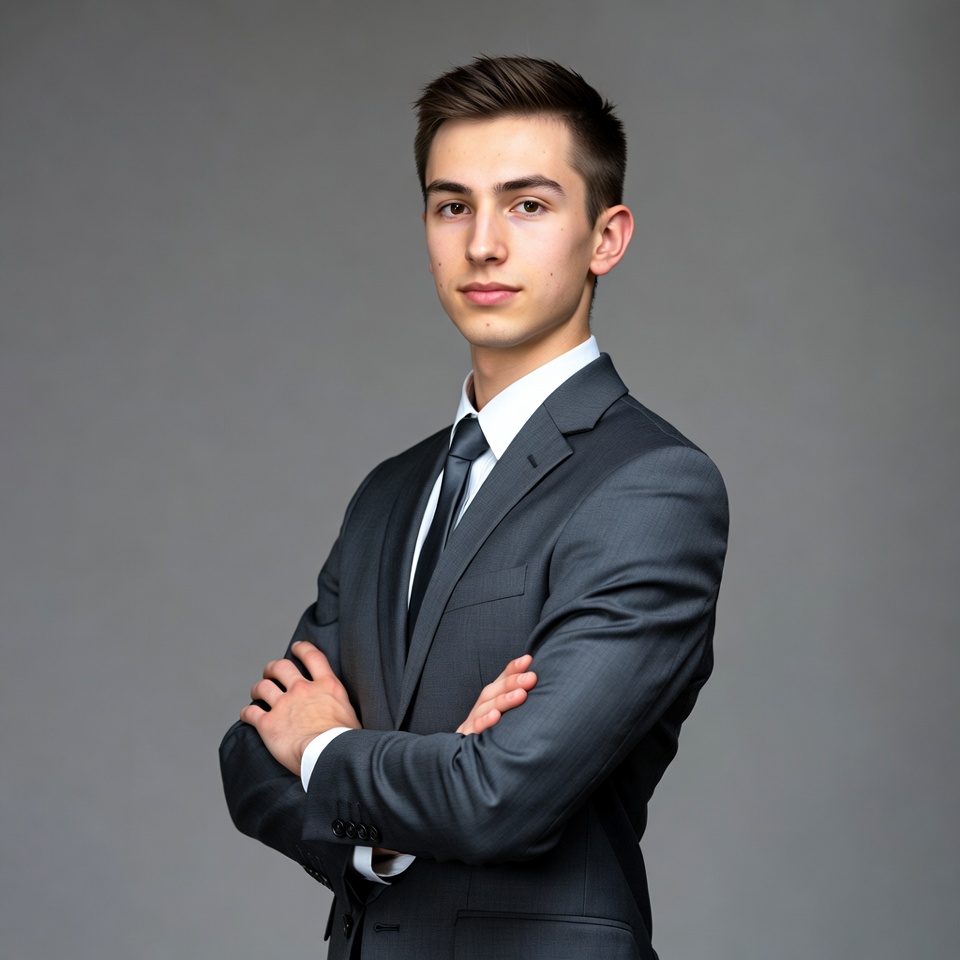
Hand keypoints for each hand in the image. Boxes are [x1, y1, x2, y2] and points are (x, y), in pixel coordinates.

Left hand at [240, 640, 359, 775]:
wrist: (331, 755)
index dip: (302, 648)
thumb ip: (339, 705)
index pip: (312, 656)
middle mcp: (303, 690)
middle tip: (271, 673)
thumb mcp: (350, 712)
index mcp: (326, 686)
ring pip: (262, 687)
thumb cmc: (346, 741)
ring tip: (257, 693)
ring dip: (258, 689)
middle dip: (273, 668)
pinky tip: (247, 716)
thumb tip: (341, 713)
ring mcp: (284, 705)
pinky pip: (250, 712)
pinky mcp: (268, 723)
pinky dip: (247, 713)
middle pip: (281, 667)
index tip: (296, 647)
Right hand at [457, 654, 536, 734]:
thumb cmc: (494, 742)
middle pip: (493, 691)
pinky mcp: (465, 742)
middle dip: (512, 682)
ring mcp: (471, 725)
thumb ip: (518, 704)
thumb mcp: (506, 722)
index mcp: (489, 703)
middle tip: (532, 678)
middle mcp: (479, 710)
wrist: (466, 770)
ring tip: (521, 695)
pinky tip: (495, 718)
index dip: (512, 670)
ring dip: (503, 700)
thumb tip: (543, 687)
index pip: (500, 681)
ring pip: (485, 708)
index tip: (528, 660)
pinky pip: (473, 731)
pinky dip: (484, 723)